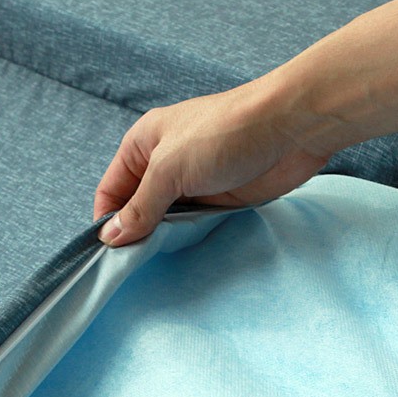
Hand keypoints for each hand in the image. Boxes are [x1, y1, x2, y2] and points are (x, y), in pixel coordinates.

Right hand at [93, 81, 332, 246]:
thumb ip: (141, 207)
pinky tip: (186, 255)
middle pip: (139, 207)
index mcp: (143, 145)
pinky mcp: (222, 198)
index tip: (110, 255)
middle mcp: (166, 163)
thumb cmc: (225, 134)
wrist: (290, 129)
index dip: (107, 220)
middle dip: (137, 234)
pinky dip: (190, 238)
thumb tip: (110, 237)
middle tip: (134, 267)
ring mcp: (195, 182)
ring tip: (158, 265)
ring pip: (168, 218)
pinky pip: (197, 223)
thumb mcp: (170, 169)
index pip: (111, 189)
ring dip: (164, 238)